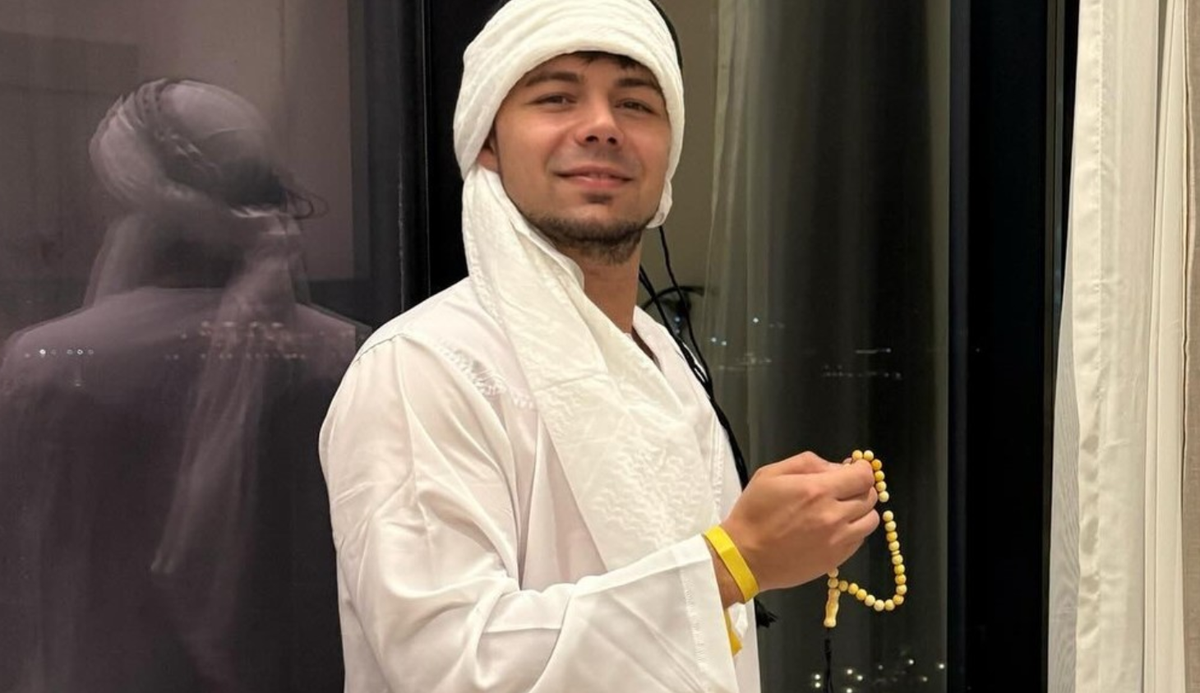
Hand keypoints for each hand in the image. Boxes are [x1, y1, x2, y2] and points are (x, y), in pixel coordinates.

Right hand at [721, 451, 878, 592]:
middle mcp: (834, 515)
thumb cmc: (753, 512)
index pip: (863, 476)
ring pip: (871, 520)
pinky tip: (834, 529)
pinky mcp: (836, 559)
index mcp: (818, 490)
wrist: (744, 557)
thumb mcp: (771, 474)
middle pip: (870, 496)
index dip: (862, 469)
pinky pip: (860, 540)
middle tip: (842, 489)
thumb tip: (836, 467)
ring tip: (841, 511)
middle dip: (859, 488)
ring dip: (861, 511)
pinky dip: (853, 531)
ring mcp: (838, 540)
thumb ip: (807, 463)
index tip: (852, 470)